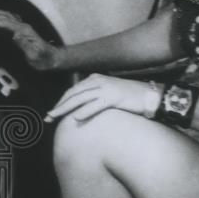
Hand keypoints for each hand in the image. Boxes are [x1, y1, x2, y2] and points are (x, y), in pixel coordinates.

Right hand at [0, 9, 61, 70]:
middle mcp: (22, 26)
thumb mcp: (35, 56)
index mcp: (23, 32)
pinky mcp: (23, 29)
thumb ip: (25, 45)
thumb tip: (14, 34)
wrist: (55, 59)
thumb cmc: (44, 61)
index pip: (2, 24)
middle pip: (2, 17)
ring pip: (5, 16)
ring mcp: (23, 27)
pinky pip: (9, 18)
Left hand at [44, 74, 160, 122]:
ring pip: (80, 99)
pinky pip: (96, 105)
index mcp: (95, 79)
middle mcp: (98, 81)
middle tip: (48, 117)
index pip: (73, 91)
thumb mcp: (108, 93)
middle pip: (73, 94)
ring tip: (55, 117)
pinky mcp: (114, 97)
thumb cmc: (129, 97)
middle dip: (59, 106)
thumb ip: (93, 97)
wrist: (150, 95)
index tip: (51, 112)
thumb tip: (78, 108)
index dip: (60, 101)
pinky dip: (85, 111)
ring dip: (65, 108)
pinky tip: (76, 117)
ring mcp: (106, 89)